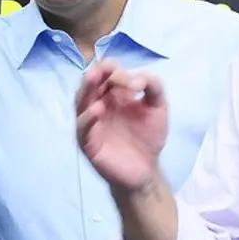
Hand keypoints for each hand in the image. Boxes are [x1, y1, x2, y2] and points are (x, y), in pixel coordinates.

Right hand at [76, 58, 168, 193]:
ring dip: (86, 88)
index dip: (120, 72)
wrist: (146, 170)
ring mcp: (91, 122)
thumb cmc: (149, 137)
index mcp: (114, 93)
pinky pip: (82, 127)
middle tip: (102, 70)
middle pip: (90, 83)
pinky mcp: (88, 141)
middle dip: (96, 73)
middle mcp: (99, 103)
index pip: (109, 73)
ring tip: (93, 78)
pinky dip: (87, 117)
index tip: (138, 86)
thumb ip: (153, 86)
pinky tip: (98, 109)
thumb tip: (137, 79)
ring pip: (80, 101)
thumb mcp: (158, 106)